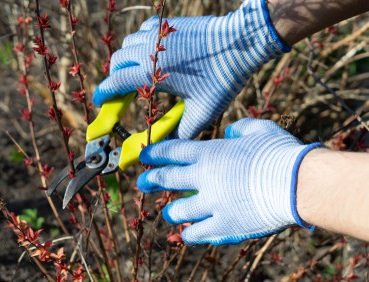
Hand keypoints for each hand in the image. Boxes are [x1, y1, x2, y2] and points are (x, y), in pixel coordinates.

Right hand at [93, 0, 290, 138]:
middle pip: (116, 63)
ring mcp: (157, 34)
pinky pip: (142, 31)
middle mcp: (149, 50)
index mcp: (152, 72)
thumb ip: (182, 132)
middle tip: (121, 93)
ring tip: (136, 75)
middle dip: (114, 78)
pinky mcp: (167, 24)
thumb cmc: (222, 77)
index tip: (100, 102)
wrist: (241, 42)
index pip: (116, 82)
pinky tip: (151, 54)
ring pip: (127, 45)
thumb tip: (166, 149)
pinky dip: (139, 43)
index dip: (104, 94)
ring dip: (126, 61)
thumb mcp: (202, 112)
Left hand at [137, 118, 322, 244]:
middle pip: (167, 178)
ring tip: (168, 212)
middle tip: (141, 183)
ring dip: (171, 211)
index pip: (172, 151)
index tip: (144, 156)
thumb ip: (239, 128)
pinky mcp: (224, 226)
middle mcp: (204, 178)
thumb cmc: (281, 153)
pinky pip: (198, 232)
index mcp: (210, 153)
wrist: (299, 184)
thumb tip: (229, 133)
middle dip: (151, 180)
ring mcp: (211, 203)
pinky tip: (186, 234)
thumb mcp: (259, 129)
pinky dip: (189, 233)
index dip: (155, 154)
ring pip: (178, 210)